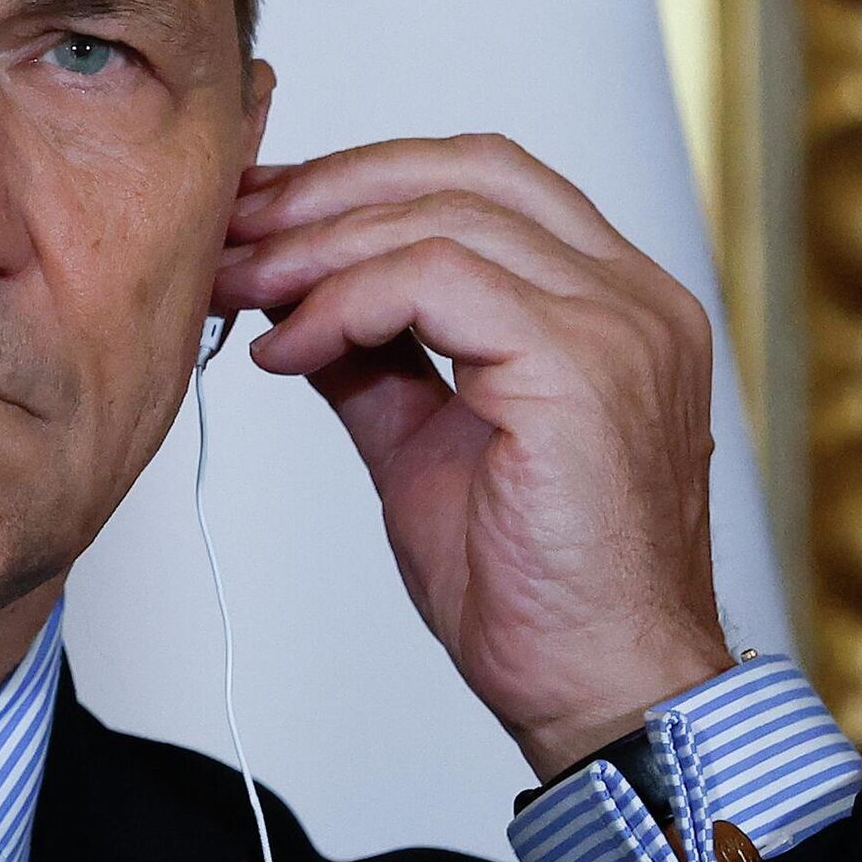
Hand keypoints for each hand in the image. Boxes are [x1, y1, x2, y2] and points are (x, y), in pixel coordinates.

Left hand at [213, 133, 732, 778]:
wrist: (594, 692)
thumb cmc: (529, 587)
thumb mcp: (425, 442)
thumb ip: (376, 360)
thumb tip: (297, 303)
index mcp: (609, 300)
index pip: (482, 177)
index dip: (359, 179)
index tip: (260, 216)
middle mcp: (630, 295)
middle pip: (462, 169)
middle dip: (326, 191)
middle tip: (230, 231)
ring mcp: (618, 324)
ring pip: (440, 216)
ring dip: (314, 246)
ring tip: (238, 289)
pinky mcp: (581, 366)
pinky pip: (434, 281)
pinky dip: (341, 304)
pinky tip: (286, 349)